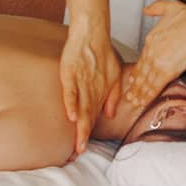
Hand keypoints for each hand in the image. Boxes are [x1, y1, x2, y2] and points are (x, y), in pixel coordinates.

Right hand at [59, 25, 123, 156]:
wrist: (93, 33)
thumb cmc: (103, 54)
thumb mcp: (114, 76)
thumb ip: (113, 95)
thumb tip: (109, 115)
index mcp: (99, 93)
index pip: (92, 118)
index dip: (87, 134)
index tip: (82, 151)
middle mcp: (90, 90)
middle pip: (87, 117)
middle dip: (82, 136)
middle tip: (79, 152)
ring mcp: (81, 82)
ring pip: (81, 107)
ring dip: (80, 126)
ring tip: (77, 142)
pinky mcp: (71, 73)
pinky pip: (71, 90)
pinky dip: (72, 103)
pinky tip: (72, 116)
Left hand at [123, 0, 185, 107]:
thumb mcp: (168, 7)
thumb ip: (155, 8)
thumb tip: (146, 10)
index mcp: (151, 40)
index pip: (141, 59)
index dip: (136, 71)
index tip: (133, 78)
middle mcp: (151, 52)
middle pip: (141, 73)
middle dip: (135, 86)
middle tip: (130, 95)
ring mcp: (158, 63)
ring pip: (146, 82)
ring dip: (140, 93)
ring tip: (135, 102)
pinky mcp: (167, 71)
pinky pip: (155, 87)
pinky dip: (148, 96)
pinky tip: (144, 102)